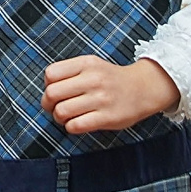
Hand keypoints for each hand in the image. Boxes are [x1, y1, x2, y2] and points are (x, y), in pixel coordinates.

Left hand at [43, 56, 179, 134]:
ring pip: (61, 112)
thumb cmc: (111, 79)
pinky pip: (75, 126)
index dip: (48, 86)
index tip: (56, 92)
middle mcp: (93, 79)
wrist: (144, 88)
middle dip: (48, 104)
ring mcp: (101, 99)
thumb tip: (46, 92)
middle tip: (56, 108)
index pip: (50, 74)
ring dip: (59, 118)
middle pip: (51, 94)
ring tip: (68, 117)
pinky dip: (71, 127)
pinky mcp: (107, 117)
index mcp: (86, 64)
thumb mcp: (91, 66)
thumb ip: (69, 73)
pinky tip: (78, 123)